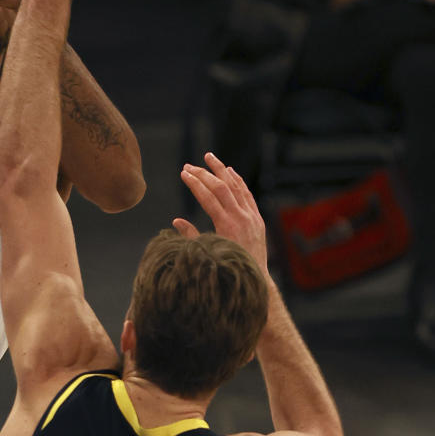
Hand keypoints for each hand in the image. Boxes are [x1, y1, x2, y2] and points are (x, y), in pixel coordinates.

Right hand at [175, 153, 268, 273]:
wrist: (254, 278)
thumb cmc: (227, 269)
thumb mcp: (208, 254)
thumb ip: (192, 236)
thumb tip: (176, 221)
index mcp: (226, 226)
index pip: (208, 198)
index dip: (194, 184)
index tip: (183, 174)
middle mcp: (241, 218)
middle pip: (221, 187)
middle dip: (203, 174)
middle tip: (189, 165)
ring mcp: (251, 217)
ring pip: (236, 186)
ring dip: (221, 170)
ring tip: (209, 157)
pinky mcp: (257, 218)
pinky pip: (247, 194)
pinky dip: (237, 180)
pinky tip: (229, 171)